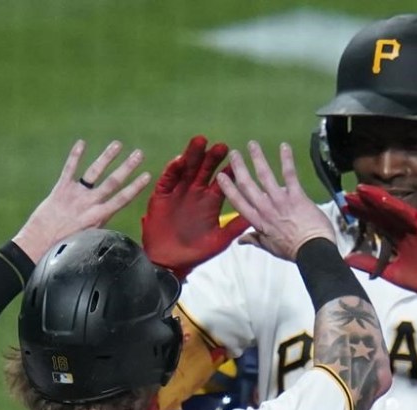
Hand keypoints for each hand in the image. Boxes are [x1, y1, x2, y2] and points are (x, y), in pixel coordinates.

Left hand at [13, 139, 149, 261]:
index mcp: (99, 217)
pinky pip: (69, 169)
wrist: (39, 244)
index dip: (136, 186)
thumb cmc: (64, 246)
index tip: (147, 175)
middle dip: (127, 167)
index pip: (123, 198)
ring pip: (94, 172)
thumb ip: (99, 228)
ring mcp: (75, 194)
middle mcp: (90, 203)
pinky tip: (81, 143)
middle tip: (139, 153)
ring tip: (117, 144)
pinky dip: (75, 156)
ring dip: (107, 157)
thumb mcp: (88, 240)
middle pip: (113, 182)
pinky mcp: (60, 190)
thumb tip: (111, 229)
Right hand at [141, 135, 249, 279]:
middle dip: (212, 158)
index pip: (222, 181)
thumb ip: (235, 227)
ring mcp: (178, 191)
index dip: (228, 170)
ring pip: (187, 169)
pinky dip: (173, 169)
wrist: (169, 261)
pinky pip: (168, 179)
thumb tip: (255, 217)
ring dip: (193, 155)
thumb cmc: (196, 252)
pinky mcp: (162, 195)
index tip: (237, 158)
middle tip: (221, 146)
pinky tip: (179, 160)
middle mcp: (195, 192)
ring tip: (200, 142)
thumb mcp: (219, 240)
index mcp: (211, 201)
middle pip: (205, 170)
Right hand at [217, 141, 333, 261]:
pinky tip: (284, 146)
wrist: (313, 250)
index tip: (221, 176)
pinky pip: (290, 175)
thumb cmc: (292, 250)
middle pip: (248, 185)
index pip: (239, 202)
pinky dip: (287, 159)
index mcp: (258, 221)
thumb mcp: (270, 247)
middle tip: (233, 153)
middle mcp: (266, 208)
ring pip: (265, 176)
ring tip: (252, 144)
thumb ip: (255, 240)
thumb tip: (240, 240)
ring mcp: (280, 201)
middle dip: (239, 168)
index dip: (228, 188)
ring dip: (258, 158)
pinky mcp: (296, 196)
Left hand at [344, 184, 416, 311]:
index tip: (345, 208)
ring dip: (377, 199)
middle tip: (347, 195)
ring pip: (394, 209)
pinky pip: (409, 213)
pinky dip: (395, 205)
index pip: (377, 223)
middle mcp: (406, 228)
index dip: (362, 215)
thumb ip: (370, 263)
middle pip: (382, 213)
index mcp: (399, 237)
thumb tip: (347, 259)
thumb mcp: (390, 272)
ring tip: (361, 190)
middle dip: (365, 204)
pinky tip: (381, 198)